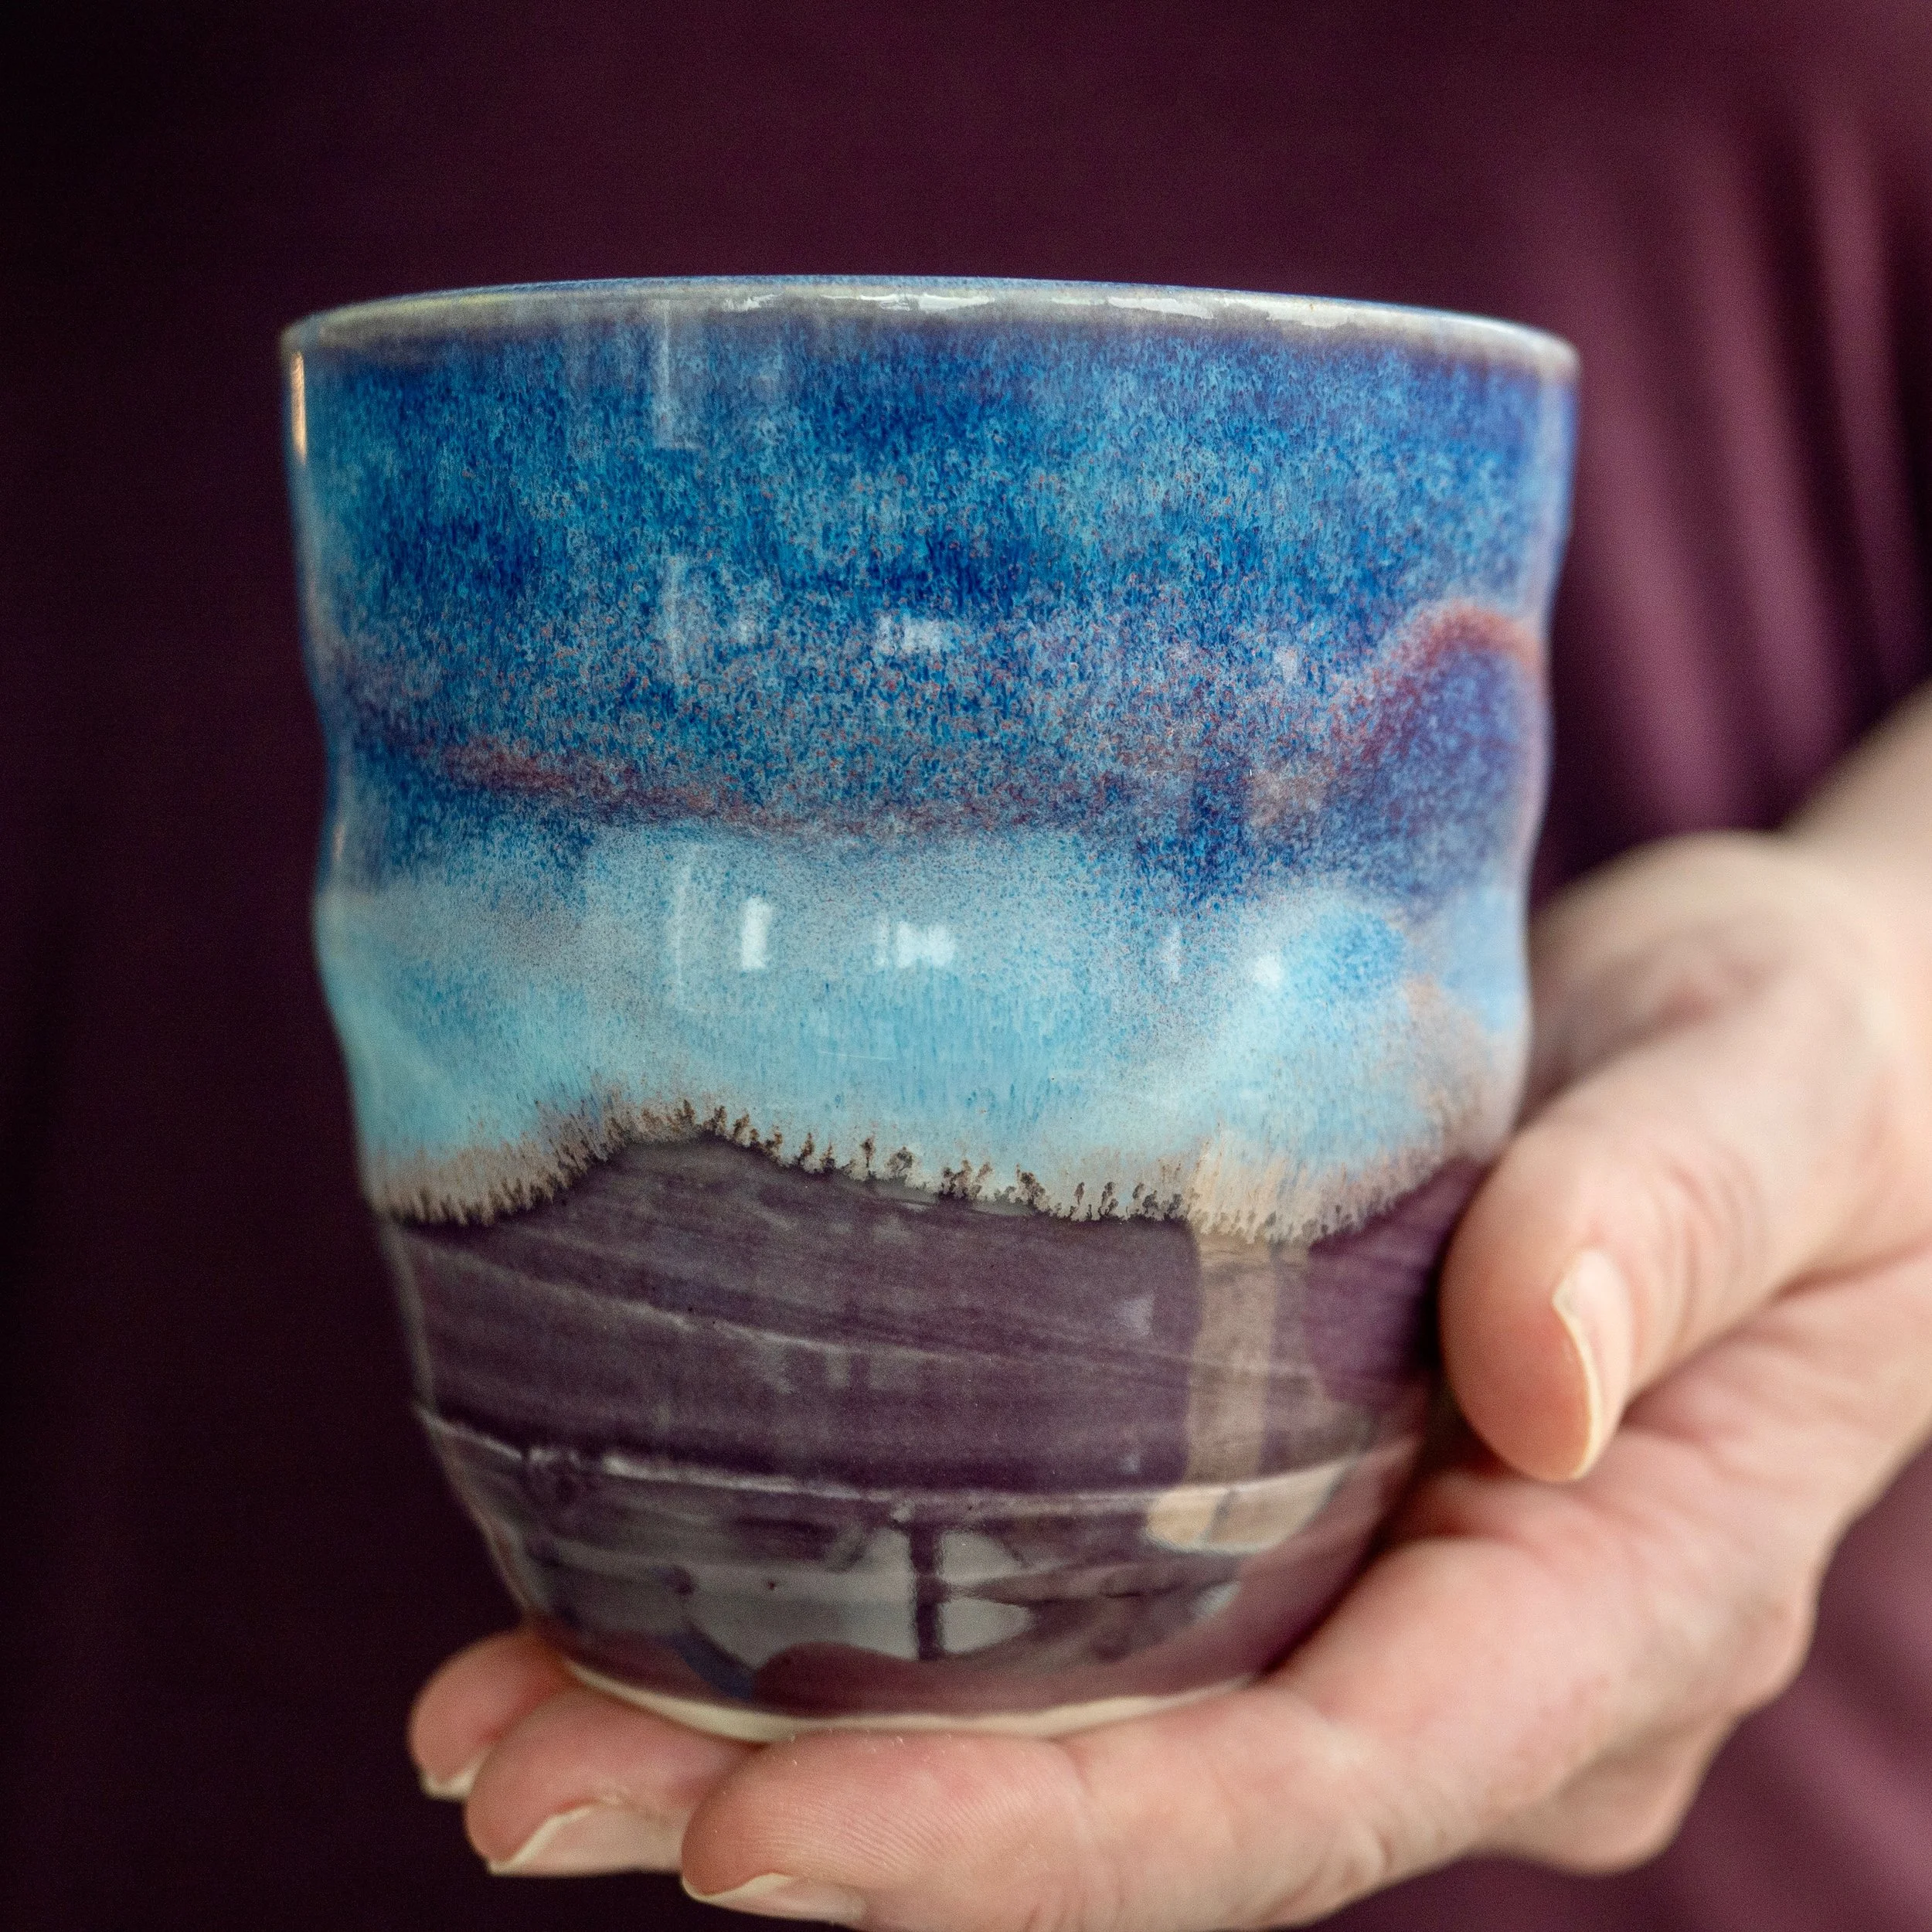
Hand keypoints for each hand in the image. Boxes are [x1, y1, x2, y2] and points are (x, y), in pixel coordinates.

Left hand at [408, 822, 1931, 1927]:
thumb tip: (1539, 1378)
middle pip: (1133, 1816)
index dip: (1033, 1847)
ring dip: (774, 1747)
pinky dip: (858, 1632)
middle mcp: (1470, 1662)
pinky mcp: (1278, 1516)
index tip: (753, 1836)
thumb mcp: (1776, 1098)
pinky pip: (1064, 1624)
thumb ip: (1671, 1223)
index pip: (1310, 1798)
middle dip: (819, 1825)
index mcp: (1614, 1603)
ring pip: (1064, 1744)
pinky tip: (648, 1594)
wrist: (1807, 1054)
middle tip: (508, 1775)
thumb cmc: (1818, 1070)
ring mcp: (1366, 1602)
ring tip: (505, 1715)